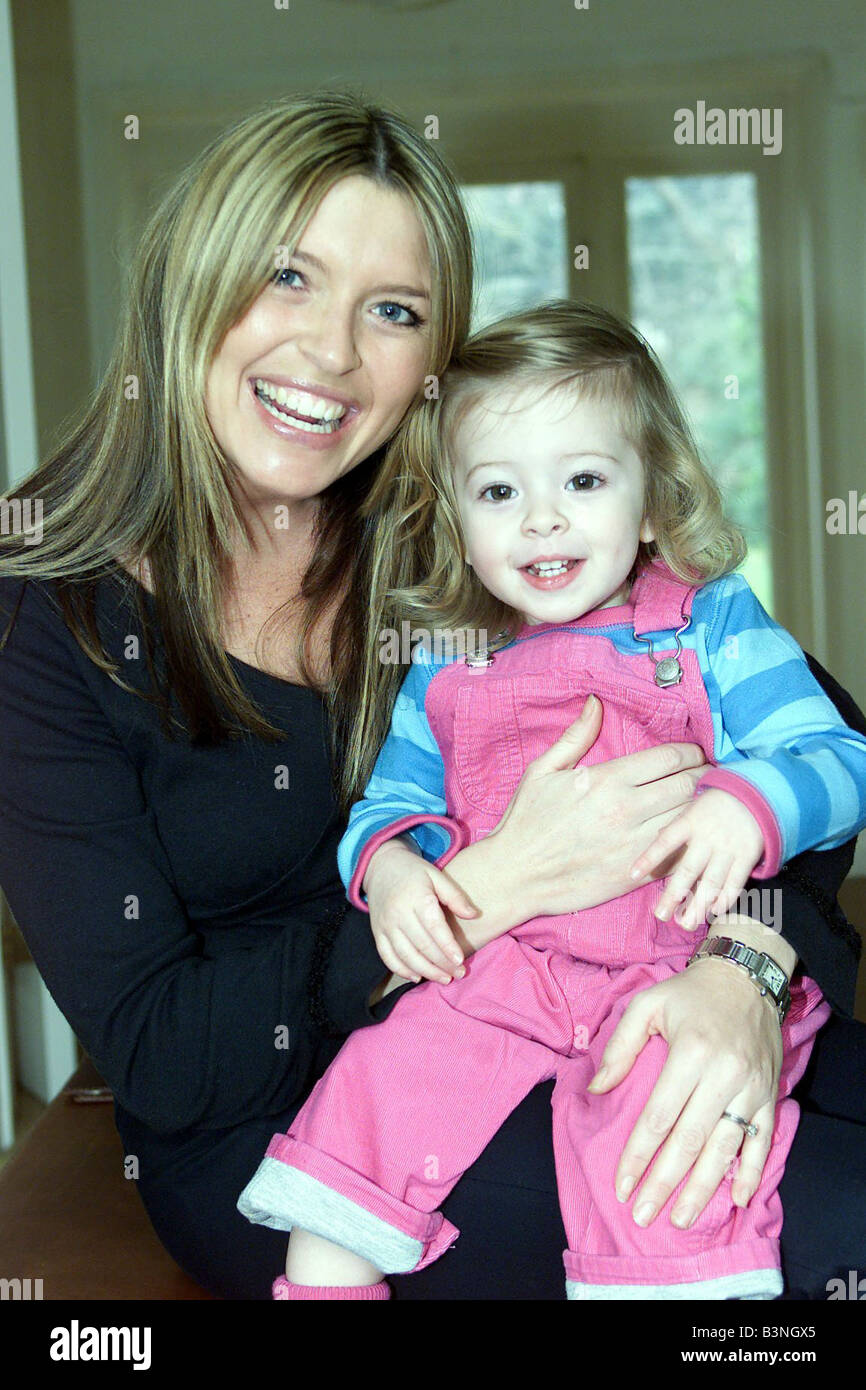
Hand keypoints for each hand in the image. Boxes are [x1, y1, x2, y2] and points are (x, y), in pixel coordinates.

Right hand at [362, 837, 477, 984]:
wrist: (380, 867)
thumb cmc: (413, 872)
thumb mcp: (436, 875)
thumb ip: (455, 896)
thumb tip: (474, 915)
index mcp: (416, 897)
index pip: (433, 926)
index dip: (447, 946)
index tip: (460, 960)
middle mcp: (398, 913)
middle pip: (421, 945)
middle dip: (442, 963)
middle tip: (460, 973)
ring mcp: (385, 925)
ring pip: (406, 955)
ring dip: (426, 971)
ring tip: (444, 978)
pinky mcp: (377, 933)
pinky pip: (388, 957)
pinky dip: (402, 970)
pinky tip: (418, 977)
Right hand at [444, 697, 707, 952]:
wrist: (517, 876)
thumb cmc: (525, 822)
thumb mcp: (542, 771)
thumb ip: (574, 737)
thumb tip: (595, 702)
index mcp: (607, 780)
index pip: (668, 758)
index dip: (689, 752)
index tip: (694, 753)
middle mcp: (627, 809)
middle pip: (688, 785)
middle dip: (704, 776)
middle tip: (709, 774)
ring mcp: (636, 843)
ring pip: (688, 818)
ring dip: (700, 807)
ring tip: (706, 801)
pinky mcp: (638, 873)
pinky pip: (678, 850)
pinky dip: (688, 839)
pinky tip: (689, 833)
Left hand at [587, 932, 784, 1226]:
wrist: (747, 977)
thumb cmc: (689, 993)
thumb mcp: (646, 1005)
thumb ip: (619, 1046)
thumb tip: (597, 1089)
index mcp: (690, 1052)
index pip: (658, 1116)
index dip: (638, 1155)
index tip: (621, 1185)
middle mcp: (723, 1074)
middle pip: (689, 1141)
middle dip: (664, 1182)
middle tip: (643, 1215)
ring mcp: (751, 1088)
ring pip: (724, 1148)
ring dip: (702, 1188)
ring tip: (679, 1218)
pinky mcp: (769, 1095)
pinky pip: (762, 1141)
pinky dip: (750, 1172)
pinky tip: (734, 1199)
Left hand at [629, 788, 764, 928]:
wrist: (755, 794)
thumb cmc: (715, 805)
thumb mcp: (692, 808)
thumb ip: (675, 826)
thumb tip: (655, 839)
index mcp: (690, 821)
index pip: (665, 841)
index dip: (649, 858)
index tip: (632, 875)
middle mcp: (708, 837)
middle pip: (688, 871)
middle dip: (673, 896)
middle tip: (661, 915)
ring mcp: (728, 849)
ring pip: (712, 882)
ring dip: (698, 905)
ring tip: (686, 923)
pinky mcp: (747, 857)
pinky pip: (735, 882)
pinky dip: (725, 899)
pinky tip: (713, 911)